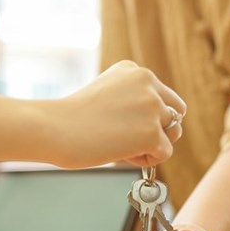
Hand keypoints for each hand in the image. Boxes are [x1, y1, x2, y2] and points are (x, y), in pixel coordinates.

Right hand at [53, 61, 185, 168]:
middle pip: (174, 113)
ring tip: (121, 145)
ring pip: (172, 133)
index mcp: (135, 70)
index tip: (118, 122)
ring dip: (151, 144)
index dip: (146, 116)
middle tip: (126, 138)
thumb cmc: (73, 119)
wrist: (54, 128)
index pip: (162, 97)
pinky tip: (121, 153)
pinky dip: (146, 160)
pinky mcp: (152, 132)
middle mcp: (148, 82)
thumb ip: (134, 102)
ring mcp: (152, 106)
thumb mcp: (108, 96)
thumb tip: (166, 130)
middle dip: (158, 129)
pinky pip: (164, 153)